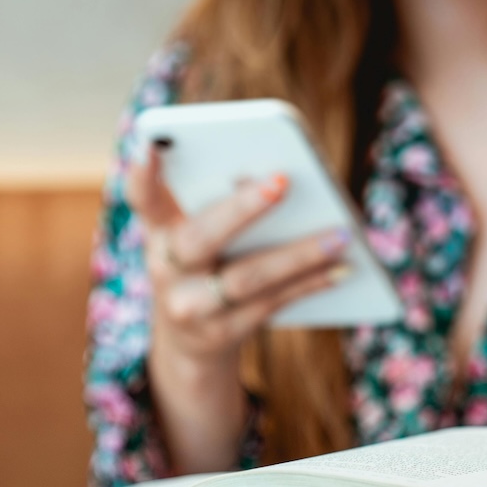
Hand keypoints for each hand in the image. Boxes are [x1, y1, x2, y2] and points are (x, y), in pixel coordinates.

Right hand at [125, 143, 350, 471]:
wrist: (188, 342)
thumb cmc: (205, 264)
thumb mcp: (197, 234)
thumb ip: (222, 205)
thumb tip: (278, 183)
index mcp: (158, 231)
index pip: (144, 199)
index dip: (143, 175)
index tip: (151, 144)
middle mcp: (165, 269)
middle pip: (200, 238)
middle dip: (241, 209)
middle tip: (282, 181)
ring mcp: (190, 308)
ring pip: (245, 278)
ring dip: (298, 254)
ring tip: (340, 234)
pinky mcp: (221, 334)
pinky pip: (272, 304)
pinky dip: (310, 283)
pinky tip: (343, 268)